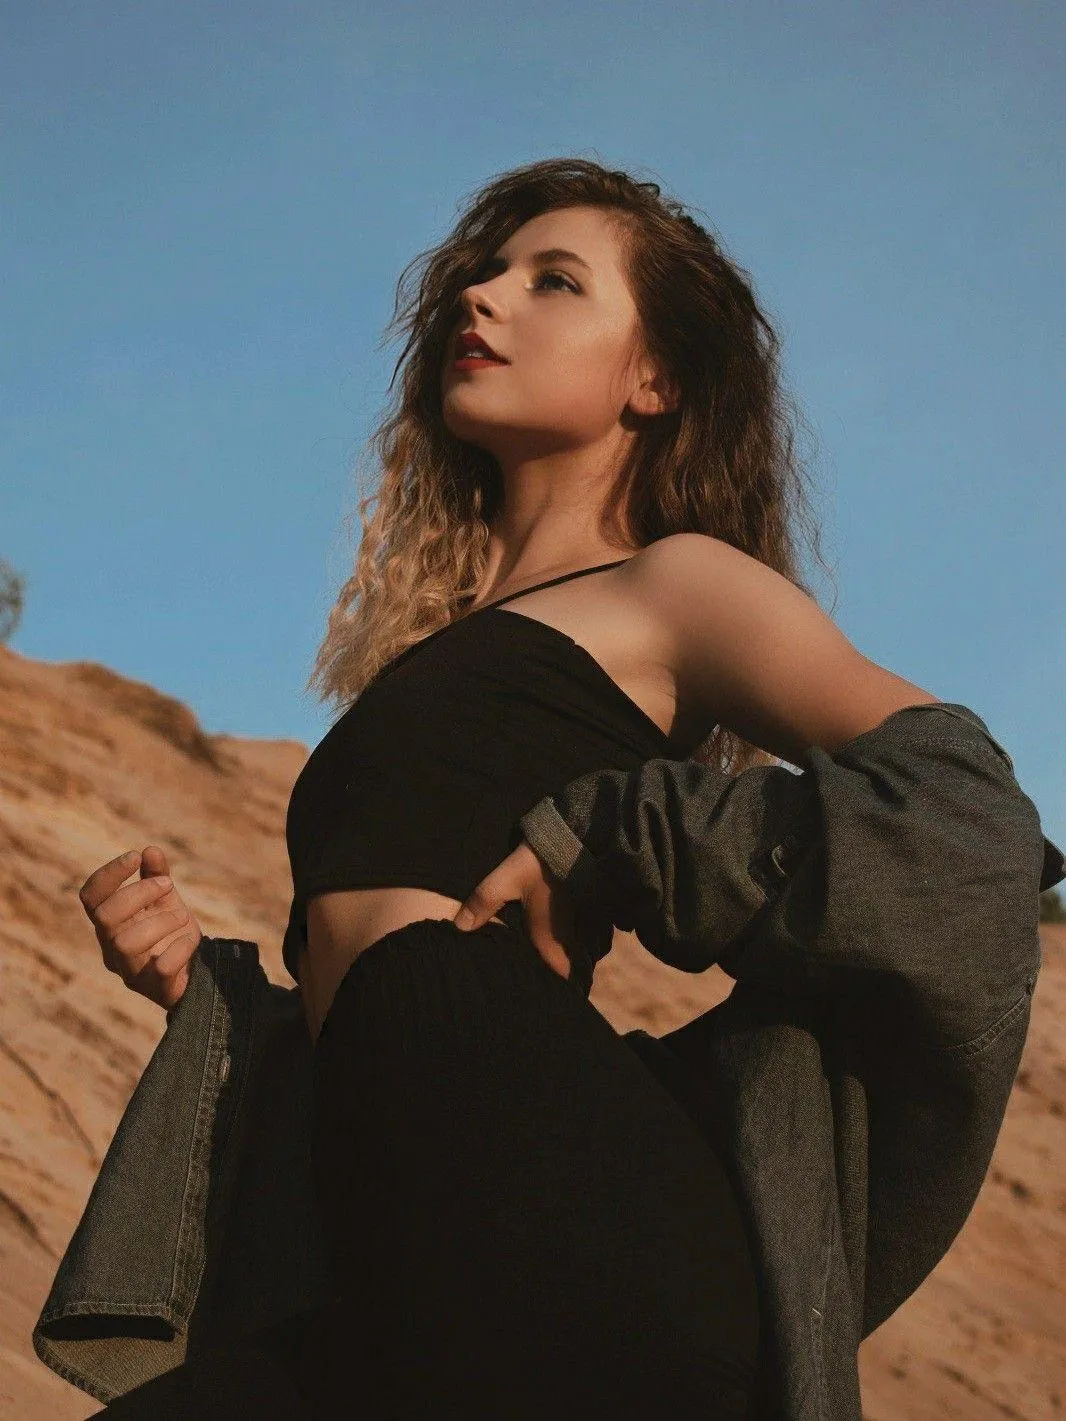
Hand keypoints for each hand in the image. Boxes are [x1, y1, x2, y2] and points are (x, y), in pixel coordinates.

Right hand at [78, 845, 202, 1010]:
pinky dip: (179, 948)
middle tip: (168, 885)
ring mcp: (129, 969)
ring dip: (159, 921)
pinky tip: (189, 939)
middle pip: (105, 917)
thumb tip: (151, 850)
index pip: (90, 897)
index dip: (108, 874)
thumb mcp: (164, 900)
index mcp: (109, 922)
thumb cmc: (169, 931)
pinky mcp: (153, 987)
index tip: (135, 856)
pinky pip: (160, 967)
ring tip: (182, 915)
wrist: (192, 971)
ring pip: (125, 943)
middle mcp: (111, 947)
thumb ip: (157, 876)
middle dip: (138, 893)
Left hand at [452, 840, 580, 981]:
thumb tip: (458, 929)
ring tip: (526, 969)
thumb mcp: (503, 882)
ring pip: (560, 952)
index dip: (552, 991)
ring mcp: (569, 923)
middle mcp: (563, 936)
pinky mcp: (569, 910)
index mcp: (548, 937)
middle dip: (546, 978)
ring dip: (548, 960)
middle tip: (525, 986)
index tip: (535, 999)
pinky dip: (549, 943)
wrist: (567, 836)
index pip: (559, 977)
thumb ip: (481, 904)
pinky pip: (560, 936)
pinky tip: (533, 941)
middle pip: (559, 967)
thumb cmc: (537, 866)